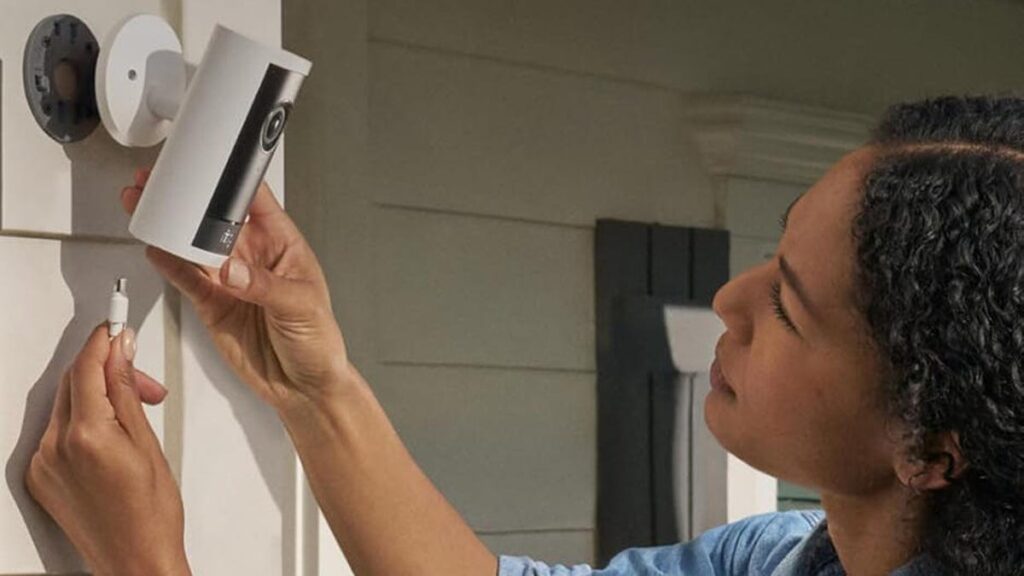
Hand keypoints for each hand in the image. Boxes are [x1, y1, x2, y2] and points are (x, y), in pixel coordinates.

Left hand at [25, 324, 188, 575]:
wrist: (135, 559)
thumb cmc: (152, 513)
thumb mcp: (148, 442)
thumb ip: (127, 392)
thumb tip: (120, 353)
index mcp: (86, 436)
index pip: (87, 367)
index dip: (103, 340)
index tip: (116, 323)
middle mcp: (55, 447)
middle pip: (74, 382)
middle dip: (107, 369)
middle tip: (142, 378)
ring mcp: (44, 463)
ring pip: (67, 405)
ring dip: (97, 396)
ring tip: (135, 412)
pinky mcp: (42, 476)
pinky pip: (59, 430)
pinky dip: (84, 420)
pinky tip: (112, 433)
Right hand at [121, 170, 350, 411]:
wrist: (303, 387)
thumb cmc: (318, 340)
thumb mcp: (301, 306)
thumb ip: (264, 287)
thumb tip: (231, 271)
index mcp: (283, 244)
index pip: (256, 201)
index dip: (232, 180)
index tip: (209, 164)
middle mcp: (253, 256)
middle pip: (216, 218)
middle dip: (189, 200)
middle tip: (162, 184)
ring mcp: (230, 279)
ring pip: (194, 245)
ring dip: (170, 227)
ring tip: (146, 206)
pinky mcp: (212, 303)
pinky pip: (186, 277)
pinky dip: (168, 263)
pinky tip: (154, 247)